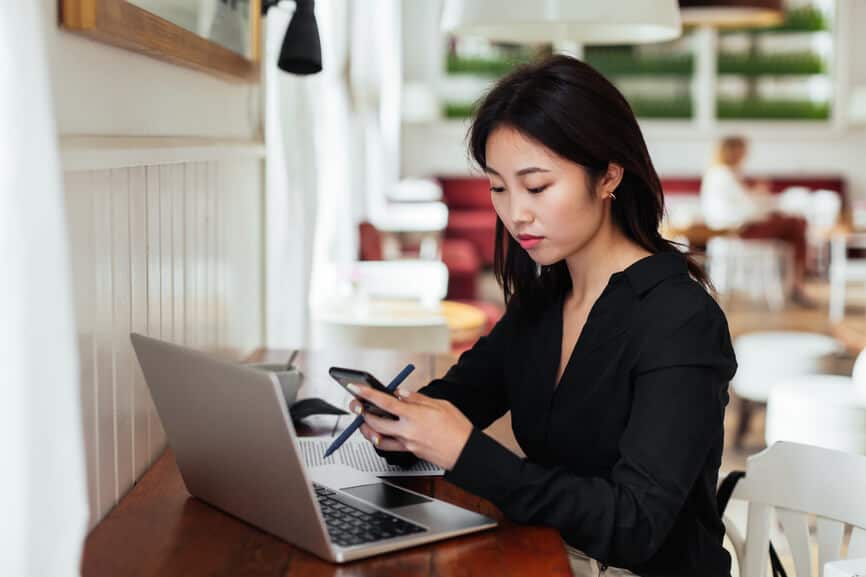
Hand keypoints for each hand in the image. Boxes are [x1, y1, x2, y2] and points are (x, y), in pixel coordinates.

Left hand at [347, 385, 472, 470]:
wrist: (465, 452)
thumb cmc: (457, 428)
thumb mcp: (440, 405)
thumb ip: (417, 398)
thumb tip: (401, 393)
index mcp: (414, 415)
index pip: (384, 402)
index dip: (367, 394)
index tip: (355, 388)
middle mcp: (407, 431)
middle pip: (374, 422)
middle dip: (361, 412)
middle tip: (356, 405)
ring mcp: (407, 444)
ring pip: (377, 438)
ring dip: (367, 428)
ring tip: (364, 420)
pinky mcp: (409, 452)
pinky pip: (388, 446)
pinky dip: (380, 439)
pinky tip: (380, 432)